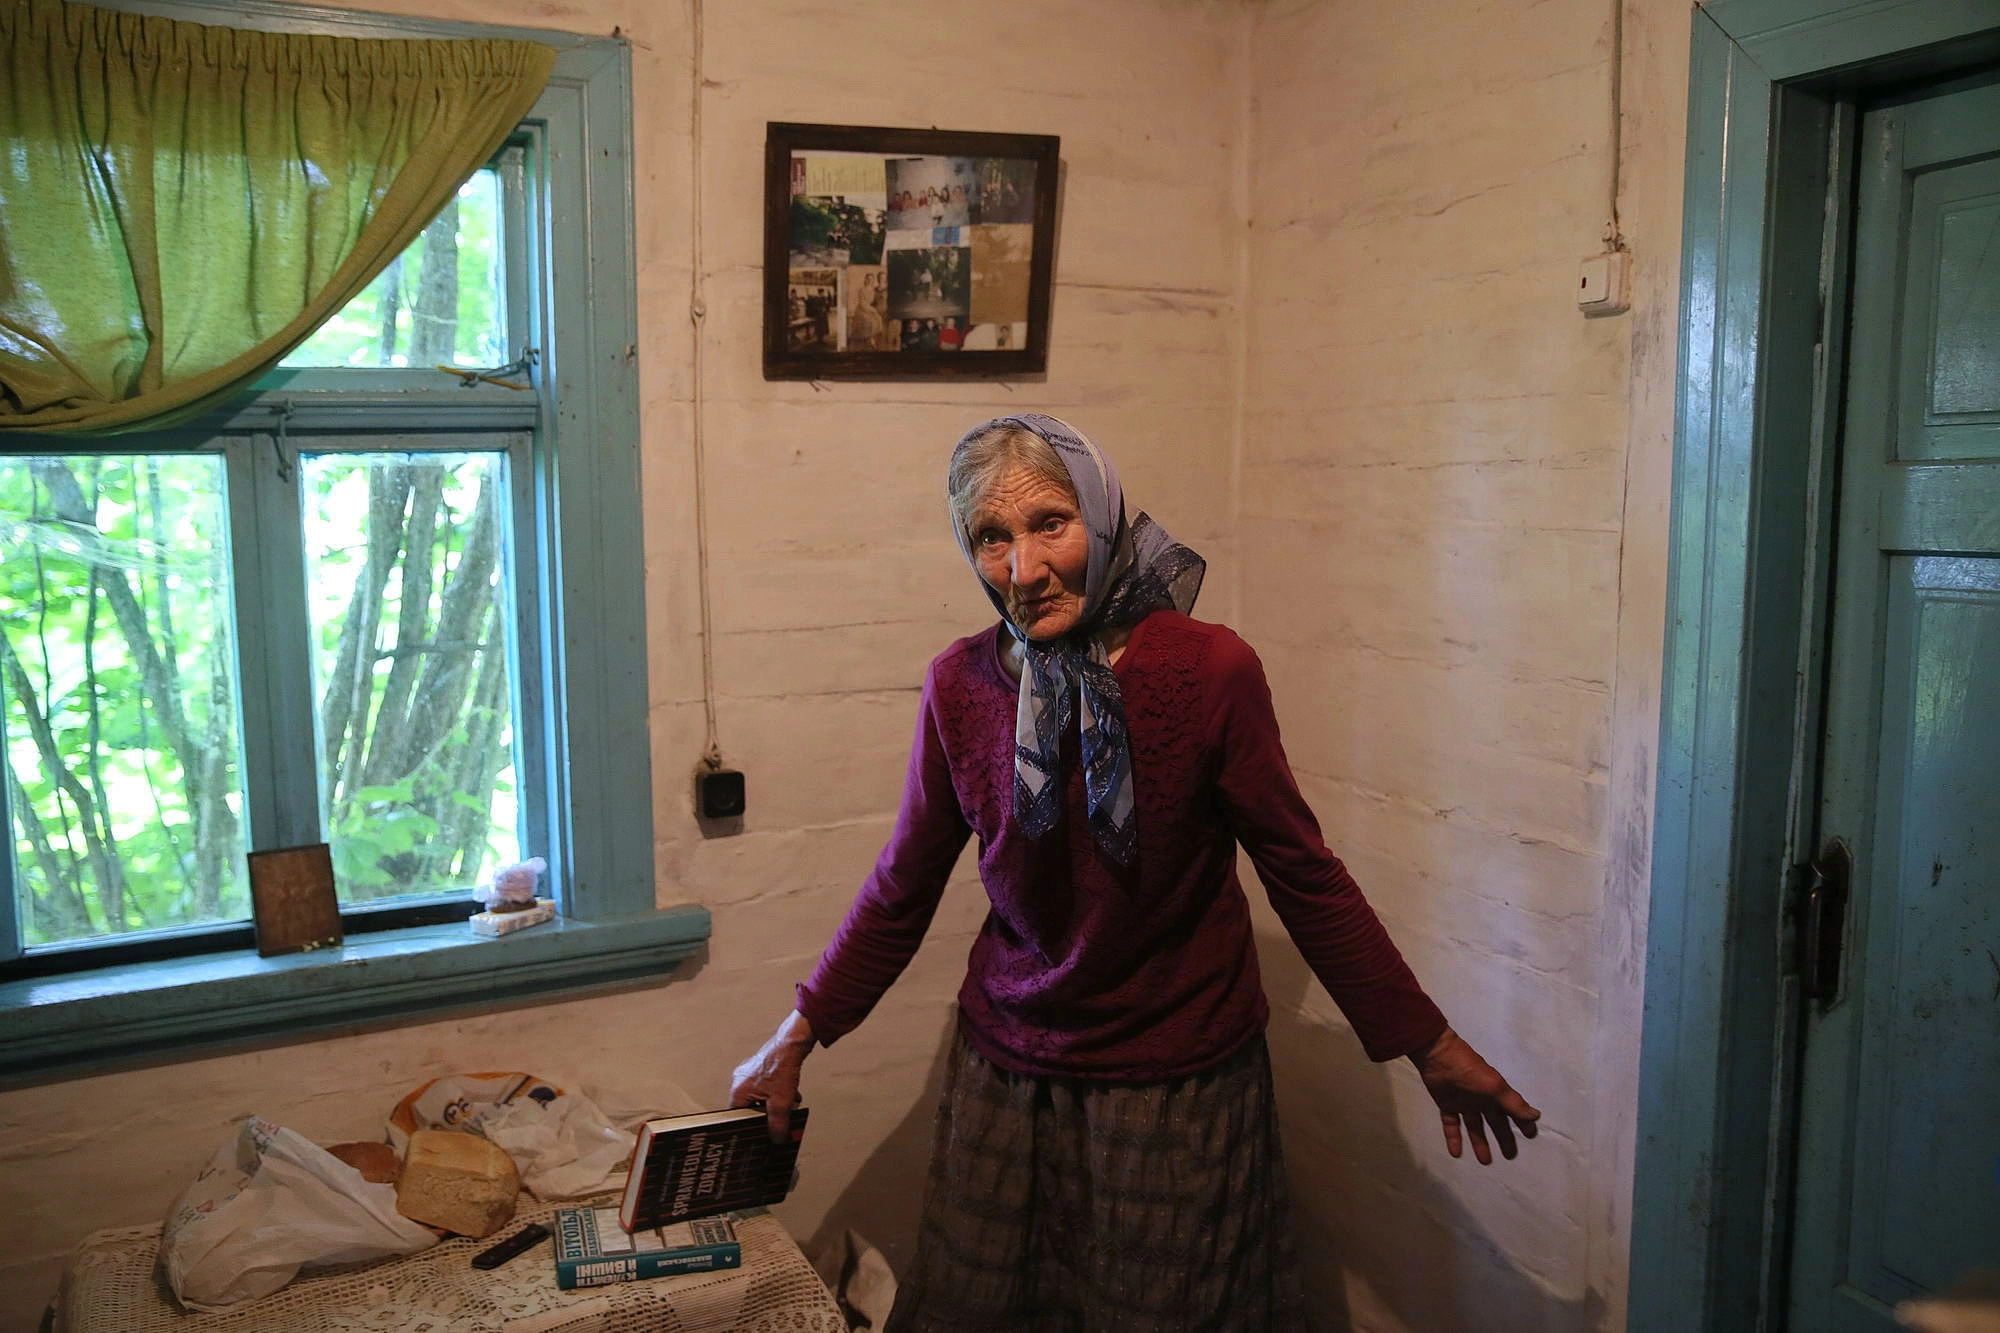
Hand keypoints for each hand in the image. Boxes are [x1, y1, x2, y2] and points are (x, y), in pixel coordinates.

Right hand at [729, 1010, 816, 1141]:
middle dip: (767, 1115)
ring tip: (788, 1108)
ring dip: (775, 1104)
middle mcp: (740, 1081)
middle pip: (751, 1108)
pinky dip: (779, 1093)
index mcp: (738, 1091)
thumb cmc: (781, 1068)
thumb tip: (776, 1140)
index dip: (750, 1128)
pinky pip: (767, 1087)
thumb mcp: (780, 1103)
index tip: (759, 1135)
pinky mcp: (762, 1068)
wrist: (792, 1044)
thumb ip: (777, 1125)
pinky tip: (792, 1096)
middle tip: (778, 1122)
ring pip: (761, 1098)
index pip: (738, 1118)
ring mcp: (750, 1073)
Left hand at [1409, 1027, 1539, 1164]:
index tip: (1531, 1136)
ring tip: (1485, 1162)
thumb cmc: (1469, 1071)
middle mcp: (1482, 1100)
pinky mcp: (1447, 1105)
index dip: (1523, 1123)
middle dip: (1504, 1138)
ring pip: (1474, 1127)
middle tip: (1510, 1156)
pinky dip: (1454, 1138)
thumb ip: (1514, 1104)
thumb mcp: (1495, 1087)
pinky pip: (1452, 1125)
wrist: (1437, 1056)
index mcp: (1496, 1094)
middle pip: (1496, 1123)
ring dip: (1480, 1143)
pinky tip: (1456, 1154)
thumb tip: (1537, 1117)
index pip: (1513, 1112)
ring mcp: (1464, 1103)